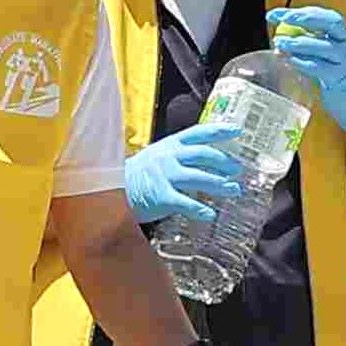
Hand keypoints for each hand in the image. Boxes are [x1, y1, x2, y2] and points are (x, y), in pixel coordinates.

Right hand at [124, 123, 255, 227]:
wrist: (108, 190)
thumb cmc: (135, 176)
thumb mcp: (156, 157)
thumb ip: (177, 157)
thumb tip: (204, 163)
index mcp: (169, 145)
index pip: (198, 133)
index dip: (219, 130)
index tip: (237, 130)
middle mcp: (169, 156)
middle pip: (204, 154)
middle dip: (225, 162)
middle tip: (238, 170)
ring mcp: (165, 175)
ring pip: (200, 177)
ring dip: (220, 185)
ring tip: (234, 191)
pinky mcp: (160, 196)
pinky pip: (186, 203)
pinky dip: (200, 209)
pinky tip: (211, 214)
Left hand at [267, 6, 345, 132]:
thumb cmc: (337, 72)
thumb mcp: (327, 52)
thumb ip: (308, 41)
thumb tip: (280, 31)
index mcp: (344, 32)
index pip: (323, 15)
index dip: (299, 12)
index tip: (274, 14)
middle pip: (331, 22)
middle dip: (305, 18)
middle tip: (282, 20)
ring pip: (325, 46)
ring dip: (299, 43)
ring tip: (279, 43)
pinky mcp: (340, 78)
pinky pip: (320, 68)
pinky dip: (302, 62)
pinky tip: (288, 60)